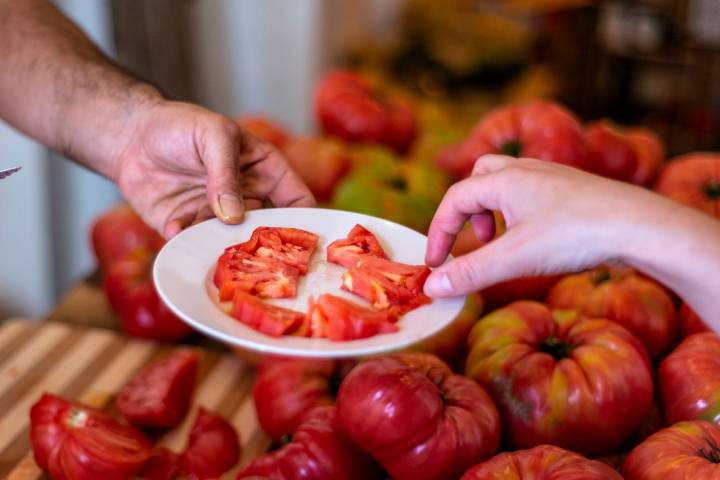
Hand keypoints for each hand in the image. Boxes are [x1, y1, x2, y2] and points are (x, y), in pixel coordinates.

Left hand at [114, 101, 314, 237]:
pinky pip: (194, 243)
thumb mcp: (212, 136)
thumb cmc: (181, 126)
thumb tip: (235, 216)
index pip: (297, 199)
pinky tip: (175, 227)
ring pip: (231, 241)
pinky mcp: (189, 227)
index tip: (304, 240)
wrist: (131, 136)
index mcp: (266, 172)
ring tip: (206, 234)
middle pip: (268, 230)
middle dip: (264, 244)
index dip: (305, 219)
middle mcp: (247, 199)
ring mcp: (219, 216)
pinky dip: (186, 240)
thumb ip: (225, 174)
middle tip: (256, 253)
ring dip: (220, 242)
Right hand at [423, 154, 683, 296]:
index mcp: (505, 179)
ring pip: (507, 183)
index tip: (436, 263)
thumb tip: (431, 287)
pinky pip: (532, 193)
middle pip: (479, 177)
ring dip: (494, 211)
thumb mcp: (514, 258)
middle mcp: (526, 170)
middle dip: (467, 210)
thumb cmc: (575, 235)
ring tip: (503, 243)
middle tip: (476, 240)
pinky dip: (519, 215)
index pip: (455, 199)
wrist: (641, 226)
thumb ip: (470, 272)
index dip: (439, 232)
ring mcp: (552, 178)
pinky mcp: (573, 190)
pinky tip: (536, 241)